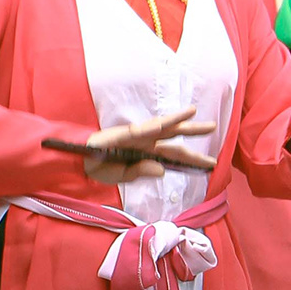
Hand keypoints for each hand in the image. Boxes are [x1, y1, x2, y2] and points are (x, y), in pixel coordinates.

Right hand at [64, 108, 215, 181]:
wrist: (76, 163)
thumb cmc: (98, 168)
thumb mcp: (121, 176)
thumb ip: (140, 173)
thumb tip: (162, 171)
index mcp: (146, 154)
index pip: (174, 156)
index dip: (193, 159)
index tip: (211, 164)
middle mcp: (145, 143)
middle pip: (174, 137)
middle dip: (193, 132)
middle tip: (214, 127)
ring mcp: (136, 136)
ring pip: (163, 127)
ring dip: (180, 120)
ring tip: (196, 113)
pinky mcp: (125, 133)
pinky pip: (144, 129)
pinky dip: (158, 125)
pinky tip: (172, 120)